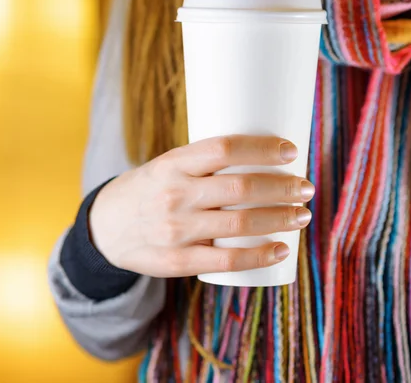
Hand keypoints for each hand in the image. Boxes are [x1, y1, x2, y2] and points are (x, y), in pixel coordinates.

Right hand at [89, 135, 313, 277]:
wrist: (105, 227)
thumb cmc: (148, 190)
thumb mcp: (165, 166)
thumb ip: (204, 165)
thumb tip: (262, 160)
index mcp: (171, 164)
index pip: (223, 148)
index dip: (262, 148)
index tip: (290, 151)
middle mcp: (174, 195)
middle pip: (239, 188)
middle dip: (282, 188)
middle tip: (305, 187)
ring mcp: (175, 231)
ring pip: (239, 225)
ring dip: (280, 219)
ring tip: (302, 214)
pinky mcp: (177, 262)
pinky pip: (226, 261)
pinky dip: (259, 256)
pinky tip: (281, 250)